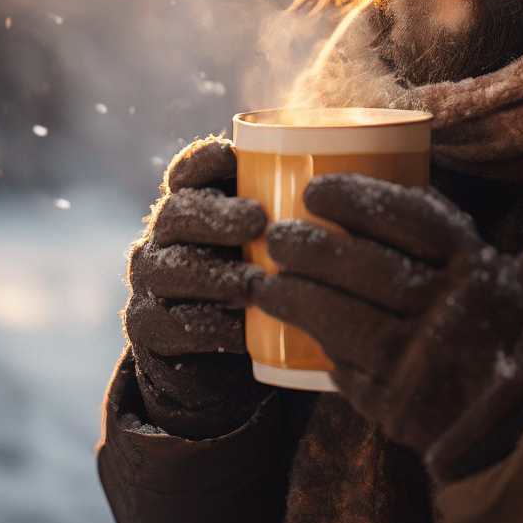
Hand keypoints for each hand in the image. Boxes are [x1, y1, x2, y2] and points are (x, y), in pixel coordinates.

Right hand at [121, 134, 271, 438]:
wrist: (220, 367)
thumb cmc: (260, 291)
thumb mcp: (273, 250)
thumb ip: (296, 218)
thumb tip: (374, 180)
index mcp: (190, 206)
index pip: (186, 172)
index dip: (204, 160)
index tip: (234, 155)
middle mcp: (162, 237)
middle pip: (175, 213)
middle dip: (215, 214)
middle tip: (257, 220)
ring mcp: (150, 282)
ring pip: (168, 268)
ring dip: (212, 273)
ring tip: (254, 282)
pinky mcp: (148, 328)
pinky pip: (168, 322)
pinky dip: (204, 326)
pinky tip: (238, 330)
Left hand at [259, 174, 522, 482]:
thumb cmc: (500, 331)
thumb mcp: (490, 274)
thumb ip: (442, 239)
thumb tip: (374, 181)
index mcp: (474, 268)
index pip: (405, 216)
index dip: (351, 196)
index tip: (312, 189)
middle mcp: (450, 311)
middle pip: (362, 267)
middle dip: (306, 247)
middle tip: (276, 235)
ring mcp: (424, 364)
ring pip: (341, 321)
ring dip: (292, 297)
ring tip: (264, 282)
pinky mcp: (401, 408)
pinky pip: (347, 371)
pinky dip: (321, 348)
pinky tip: (298, 330)